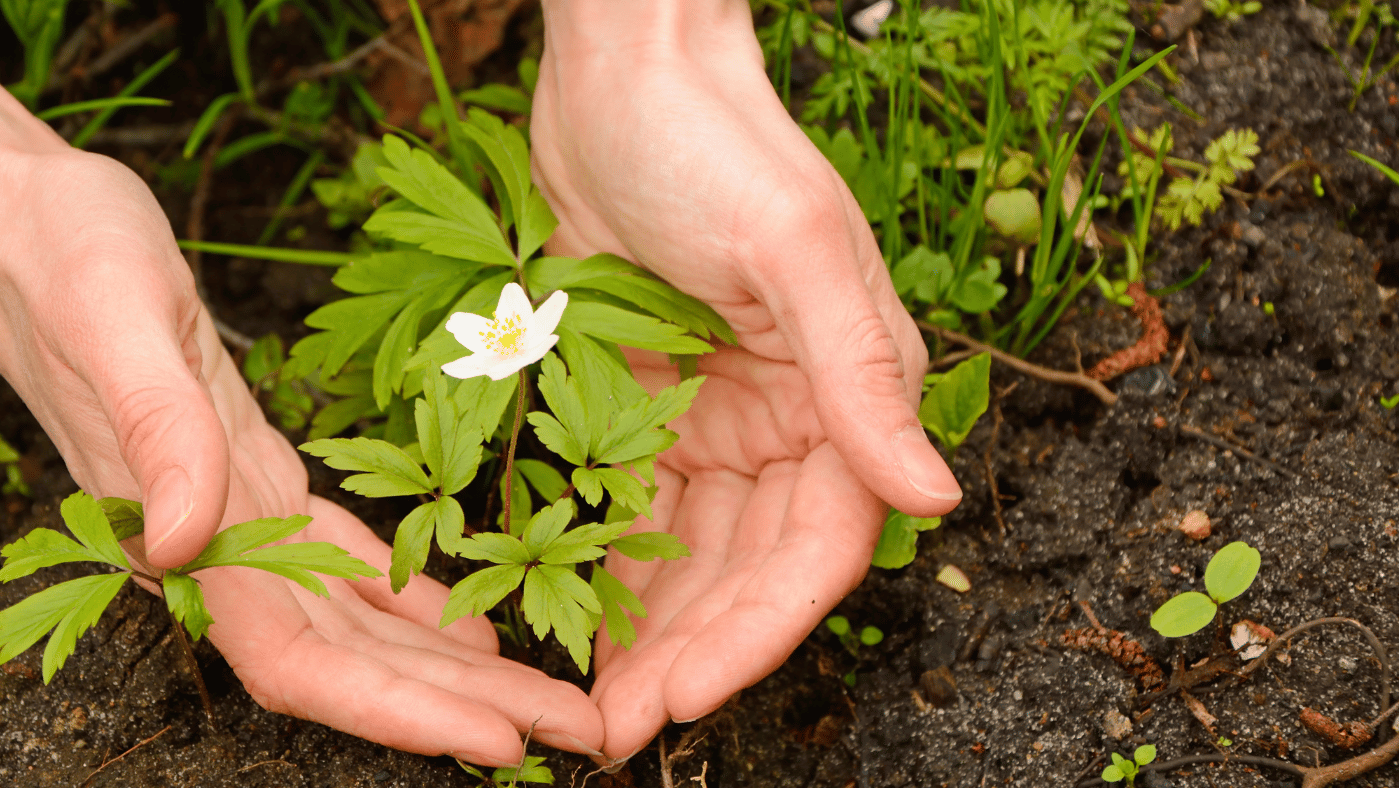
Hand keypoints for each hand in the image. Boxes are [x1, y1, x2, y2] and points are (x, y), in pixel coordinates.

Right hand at [0, 28, 603, 764]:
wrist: (21, 220)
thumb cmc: (63, 255)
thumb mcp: (113, 319)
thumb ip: (155, 434)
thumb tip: (177, 545)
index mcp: (181, 525)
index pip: (298, 660)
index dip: (395, 709)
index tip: (497, 738)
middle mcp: (212, 541)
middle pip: (348, 663)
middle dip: (456, 709)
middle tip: (575, 736)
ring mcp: (233, 510)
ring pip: (355, 622)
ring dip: (447, 668)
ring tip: (544, 697)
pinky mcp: (250, 467)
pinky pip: (342, 561)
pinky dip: (407, 599)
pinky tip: (465, 621)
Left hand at [529, 0, 961, 758]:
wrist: (624, 72)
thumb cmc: (717, 141)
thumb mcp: (795, 249)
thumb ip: (859, 379)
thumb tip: (936, 502)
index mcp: (850, 393)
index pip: (815, 548)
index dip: (755, 637)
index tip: (680, 701)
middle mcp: (791, 418)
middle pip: (745, 570)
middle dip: (687, 654)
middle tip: (614, 731)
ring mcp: (715, 414)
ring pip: (688, 554)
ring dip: (644, 629)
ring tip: (587, 703)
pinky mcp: (645, 400)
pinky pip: (631, 505)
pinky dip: (606, 564)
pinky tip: (565, 618)